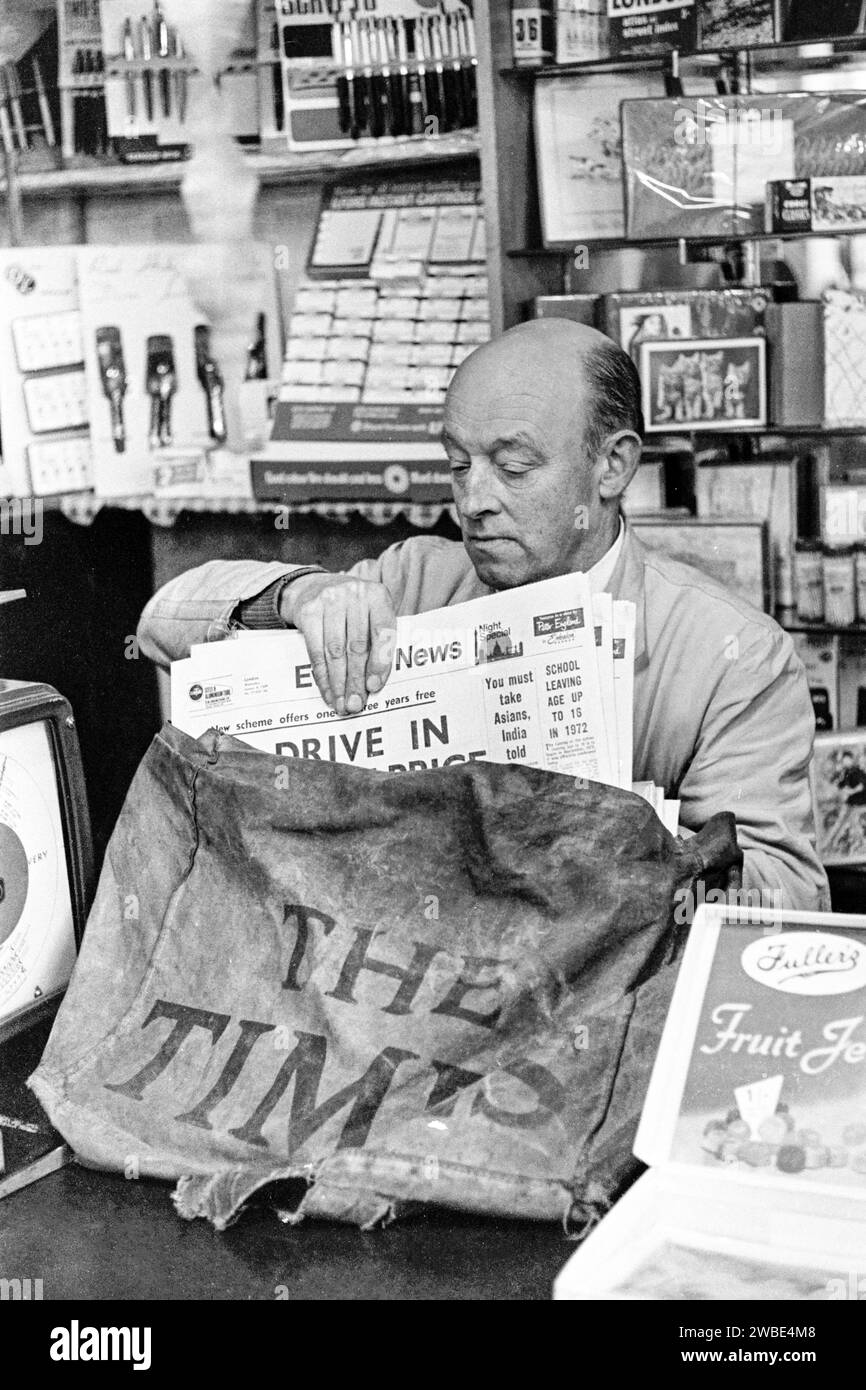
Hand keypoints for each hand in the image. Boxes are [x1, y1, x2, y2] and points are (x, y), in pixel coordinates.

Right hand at [281, 572, 395, 714]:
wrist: (315, 587)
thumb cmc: (353, 610)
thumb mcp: (371, 615)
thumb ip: (379, 642)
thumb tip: (374, 685)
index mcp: (378, 595)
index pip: (382, 633)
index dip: (379, 662)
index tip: (374, 687)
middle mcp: (355, 594)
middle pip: (357, 646)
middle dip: (356, 680)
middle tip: (355, 705)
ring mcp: (329, 600)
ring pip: (335, 651)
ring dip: (338, 683)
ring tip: (342, 704)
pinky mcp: (308, 611)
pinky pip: (316, 650)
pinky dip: (322, 675)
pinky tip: (327, 691)